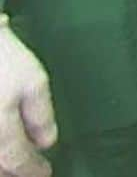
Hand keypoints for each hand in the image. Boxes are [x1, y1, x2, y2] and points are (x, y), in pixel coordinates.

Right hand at [0, 16, 55, 176]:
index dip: (33, 170)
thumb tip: (46, 140)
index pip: (18, 161)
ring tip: (14, 164)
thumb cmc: (0, 58)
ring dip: (2, 164)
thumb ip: (41, 115)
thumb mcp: (33, 82)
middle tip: (29, 171)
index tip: (44, 172)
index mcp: (0, 130)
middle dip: (14, 171)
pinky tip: (2, 145)